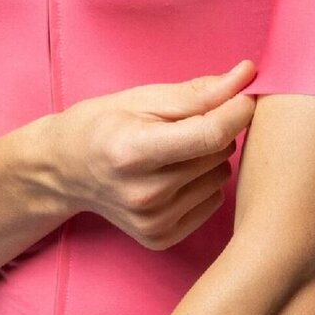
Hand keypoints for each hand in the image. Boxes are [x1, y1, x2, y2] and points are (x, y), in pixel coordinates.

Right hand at [53, 60, 257, 249]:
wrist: (66, 171)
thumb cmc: (104, 124)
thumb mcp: (143, 97)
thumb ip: (198, 92)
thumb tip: (248, 75)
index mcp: (133, 151)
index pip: (209, 134)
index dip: (237, 110)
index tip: (247, 94)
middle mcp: (144, 194)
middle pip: (218, 153)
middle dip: (217, 128)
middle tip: (188, 121)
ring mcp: (153, 222)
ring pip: (221, 177)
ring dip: (210, 157)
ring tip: (176, 149)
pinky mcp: (161, 239)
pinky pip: (214, 201)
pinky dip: (204, 182)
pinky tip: (174, 174)